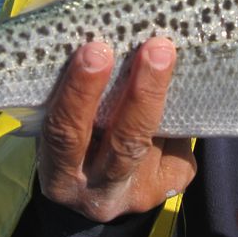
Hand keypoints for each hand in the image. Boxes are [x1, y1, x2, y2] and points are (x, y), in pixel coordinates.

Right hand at [36, 37, 196, 221]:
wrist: (95, 194)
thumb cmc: (72, 143)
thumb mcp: (59, 129)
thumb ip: (75, 100)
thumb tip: (108, 42)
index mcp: (60, 177)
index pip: (67, 134)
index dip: (81, 93)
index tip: (95, 50)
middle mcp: (99, 194)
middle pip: (126, 142)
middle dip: (143, 92)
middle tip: (156, 48)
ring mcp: (139, 194)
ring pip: (158, 139)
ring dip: (165, 93)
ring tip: (168, 52)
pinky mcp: (170, 185)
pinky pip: (178, 143)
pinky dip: (176, 113)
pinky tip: (172, 90)